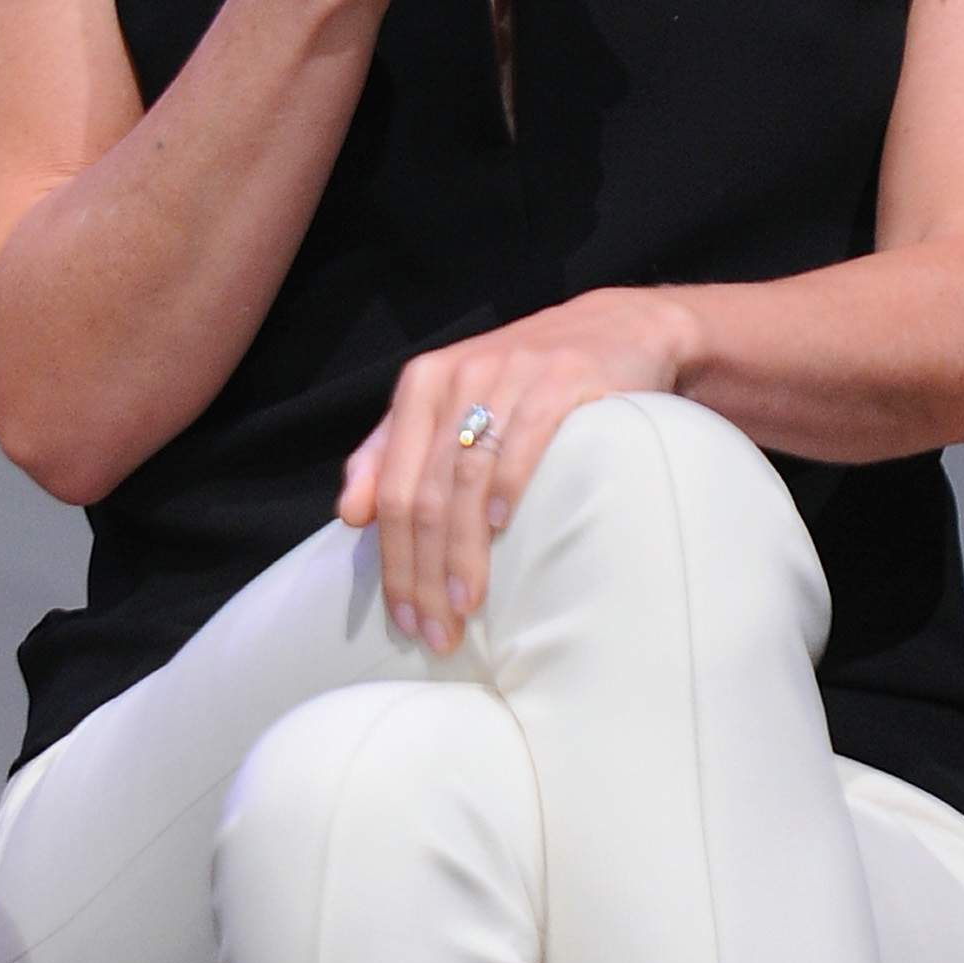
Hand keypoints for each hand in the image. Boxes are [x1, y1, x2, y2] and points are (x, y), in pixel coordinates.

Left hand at [336, 287, 704, 650]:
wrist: (614, 329)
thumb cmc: (522, 381)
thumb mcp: (450, 403)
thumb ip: (392, 451)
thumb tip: (349, 515)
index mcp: (422, 385)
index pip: (391, 489)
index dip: (393, 561)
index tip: (405, 620)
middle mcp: (459, 376)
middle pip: (424, 493)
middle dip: (424, 572)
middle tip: (436, 633)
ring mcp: (509, 376)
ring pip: (465, 478)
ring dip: (463, 551)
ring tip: (465, 605)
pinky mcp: (561, 380)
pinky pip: (523, 441)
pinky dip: (507, 489)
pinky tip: (502, 531)